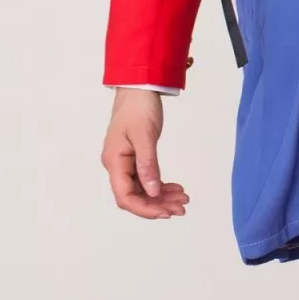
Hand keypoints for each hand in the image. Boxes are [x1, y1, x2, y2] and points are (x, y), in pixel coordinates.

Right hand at [100, 88, 189, 220]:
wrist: (139, 88)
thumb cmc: (139, 107)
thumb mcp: (145, 136)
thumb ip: (148, 165)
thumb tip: (153, 192)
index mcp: (114, 162)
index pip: (125, 197)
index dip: (145, 209)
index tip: (167, 212)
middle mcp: (117, 166)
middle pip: (135, 196)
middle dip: (158, 205)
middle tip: (182, 207)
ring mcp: (126, 163)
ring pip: (143, 190)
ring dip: (162, 197)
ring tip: (184, 199)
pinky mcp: (135, 158)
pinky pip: (146, 179)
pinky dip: (161, 186)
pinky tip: (176, 188)